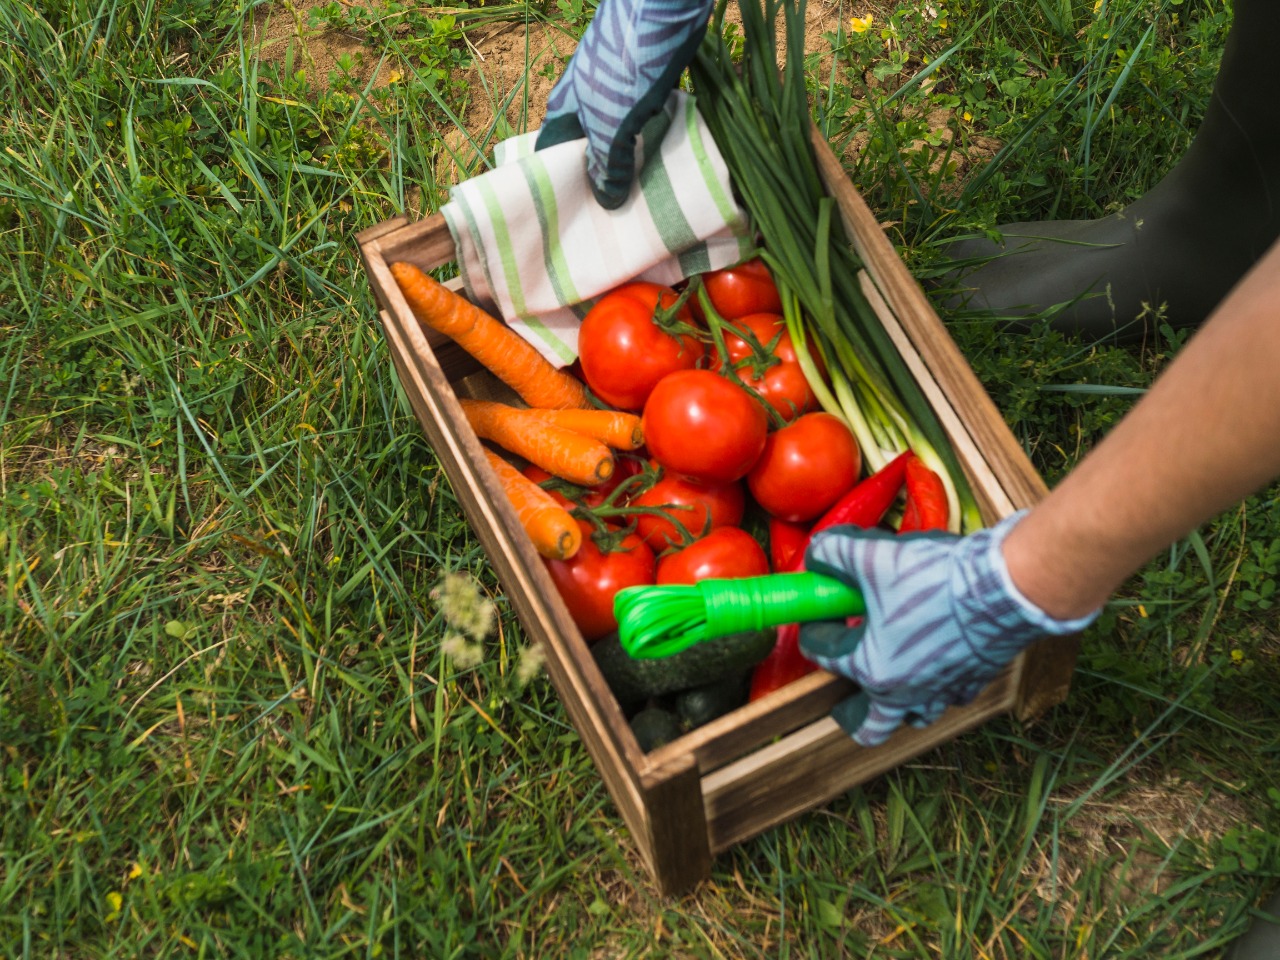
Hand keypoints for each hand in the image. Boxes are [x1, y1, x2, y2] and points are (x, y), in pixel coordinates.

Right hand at [536, 0, 713, 208]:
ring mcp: (616, 89)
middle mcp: (585, 99)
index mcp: (564, 109)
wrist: (661, 6)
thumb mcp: (611, 123)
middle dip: (598, 179)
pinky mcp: (646, 81)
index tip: (571, 217)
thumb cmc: (626, 64)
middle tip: (613, 216)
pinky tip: (666, 161)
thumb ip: (606, 163)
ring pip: (618, 135)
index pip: (549, 153)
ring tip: (641, 198)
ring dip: (628, 161)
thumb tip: (606, 200)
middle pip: (586, 148)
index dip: (556, 185)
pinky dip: (652, 140)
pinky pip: (645, 120)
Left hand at [798, 511, 1098, 746]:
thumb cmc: (935, 579)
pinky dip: (936, 685)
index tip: (818, 613)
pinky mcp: (973, 681)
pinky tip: (934, 659)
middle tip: (843, 684)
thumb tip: (818, 552)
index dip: (814, 628)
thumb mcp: (873, 556)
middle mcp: (905, 693)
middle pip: (867, 725)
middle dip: (848, 709)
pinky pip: (948, 696)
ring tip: (890, 672)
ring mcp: (942, 692)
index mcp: (871, 669)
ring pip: (912, 716)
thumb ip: (835, 553)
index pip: (823, 655)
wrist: (1006, 588)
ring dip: (896, 701)